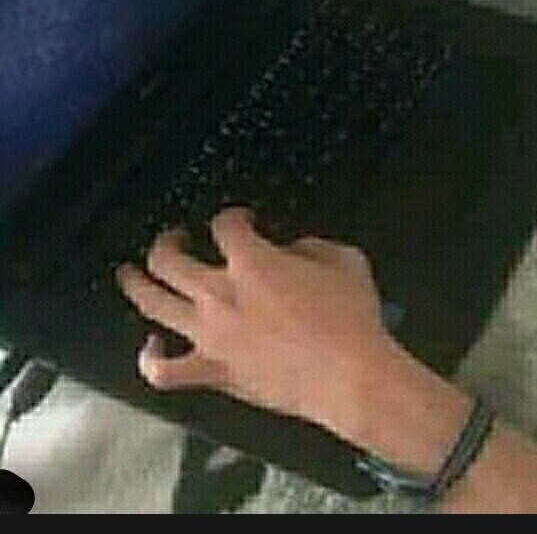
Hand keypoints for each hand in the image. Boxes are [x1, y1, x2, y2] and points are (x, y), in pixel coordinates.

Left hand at [115, 207, 468, 470]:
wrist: (349, 376)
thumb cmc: (351, 316)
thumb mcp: (343, 258)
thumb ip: (310, 246)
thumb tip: (291, 251)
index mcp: (253, 261)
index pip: (224, 225)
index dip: (231, 216)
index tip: (241, 220)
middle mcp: (220, 294)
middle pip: (169, 260)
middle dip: (168, 242)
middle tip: (174, 238)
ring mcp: (209, 336)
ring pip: (153, 305)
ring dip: (137, 285)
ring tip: (129, 274)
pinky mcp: (212, 372)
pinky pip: (164, 370)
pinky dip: (150, 358)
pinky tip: (151, 346)